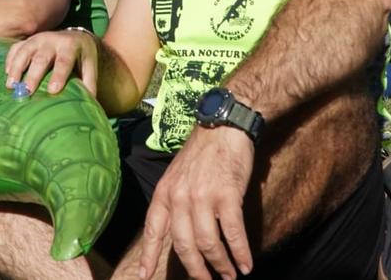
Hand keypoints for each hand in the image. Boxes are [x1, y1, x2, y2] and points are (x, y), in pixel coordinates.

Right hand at [4, 30, 97, 95]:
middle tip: (27, 92)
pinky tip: (7, 75)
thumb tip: (87, 106)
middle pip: (42, 58)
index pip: (64, 61)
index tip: (53, 91)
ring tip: (11, 86)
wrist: (75, 37)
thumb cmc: (82, 58)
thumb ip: (89, 84)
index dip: (59, 75)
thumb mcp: (90, 67)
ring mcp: (38, 38)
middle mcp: (53, 40)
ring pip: (25, 51)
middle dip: (34, 74)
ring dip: (16, 68)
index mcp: (71, 46)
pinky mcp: (27, 41)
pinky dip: (10, 60)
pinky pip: (15, 48)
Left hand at [138, 125, 254, 279]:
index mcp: (164, 193)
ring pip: (208, 244)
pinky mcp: (227, 195)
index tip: (145, 277)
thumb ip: (176, 202)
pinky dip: (240, 253)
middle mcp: (179, 198)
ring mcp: (203, 197)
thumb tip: (181, 234)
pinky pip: (232, 233)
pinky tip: (246, 264)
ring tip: (230, 276)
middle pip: (184, 246)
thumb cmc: (203, 151)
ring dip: (221, 266)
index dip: (149, 256)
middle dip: (196, 270)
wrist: (224, 125)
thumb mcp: (177, 175)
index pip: (153, 231)